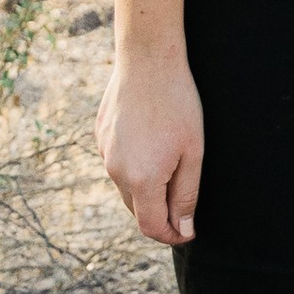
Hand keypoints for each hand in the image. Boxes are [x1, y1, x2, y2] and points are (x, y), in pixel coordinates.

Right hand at [97, 0, 203, 244]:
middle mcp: (116, 171)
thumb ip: (187, 195)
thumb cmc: (178, 103)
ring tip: (170, 158)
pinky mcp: (100, 134)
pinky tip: (151, 137)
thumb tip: (183, 229)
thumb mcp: (193, 152)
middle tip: (185, 195)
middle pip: (137, 209)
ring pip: (126, 184)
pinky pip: (117, 160)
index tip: (187, 230)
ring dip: (146, 186)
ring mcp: (104, 151)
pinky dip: (134, 162)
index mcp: (141, 180)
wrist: (148, 58)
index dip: (171, 235)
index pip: (151, 227)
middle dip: (160, 212)